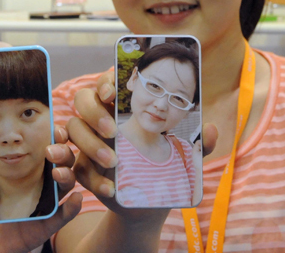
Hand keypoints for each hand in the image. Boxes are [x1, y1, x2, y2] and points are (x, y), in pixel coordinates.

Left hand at [0, 130, 81, 252]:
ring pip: (62, 187)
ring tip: (58, 171)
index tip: (52, 123)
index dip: (48, 135)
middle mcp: (26, 186)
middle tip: (52, 149)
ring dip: (67, 176)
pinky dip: (70, 209)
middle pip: (56, 163)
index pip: (35, 148)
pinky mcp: (35, 231)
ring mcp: (33, 208)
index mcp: (9, 171)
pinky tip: (74, 199)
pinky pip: (58, 219)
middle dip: (62, 151)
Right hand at [63, 72, 217, 216]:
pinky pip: (76, 166)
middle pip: (83, 99)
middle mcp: (102, 119)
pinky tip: (109, 188)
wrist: (148, 204)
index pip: (108, 81)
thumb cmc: (163, 168)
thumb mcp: (183, 155)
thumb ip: (199, 143)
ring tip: (114, 162)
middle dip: (94, 111)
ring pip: (73, 128)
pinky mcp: (82, 167)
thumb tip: (211, 130)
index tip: (112, 92)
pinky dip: (91, 177)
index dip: (105, 80)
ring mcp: (89, 141)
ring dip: (89, 143)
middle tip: (113, 131)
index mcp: (125, 107)